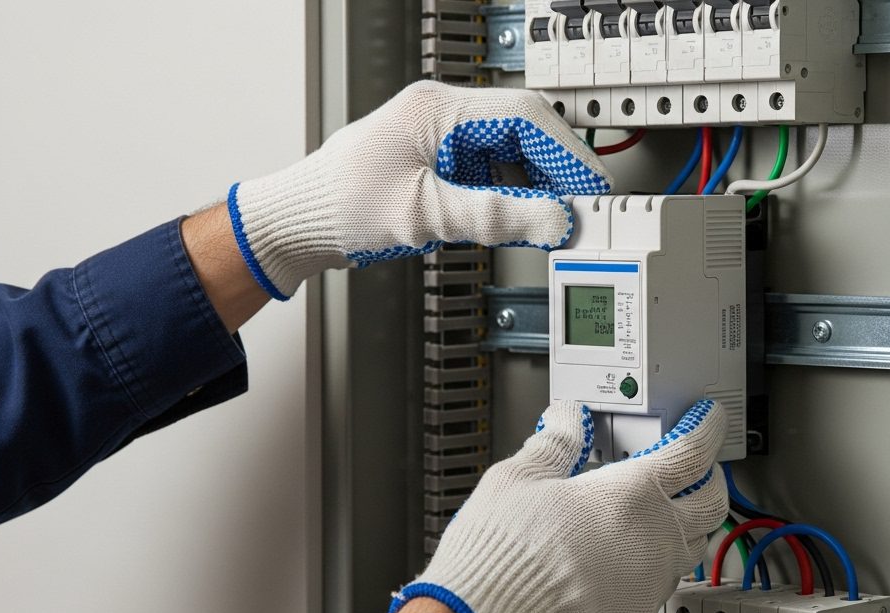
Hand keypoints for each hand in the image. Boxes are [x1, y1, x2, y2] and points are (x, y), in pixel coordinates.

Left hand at [227, 81, 612, 299]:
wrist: (298, 224)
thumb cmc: (339, 207)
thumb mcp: (426, 216)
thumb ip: (496, 217)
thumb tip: (554, 219)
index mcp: (438, 110)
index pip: (526, 116)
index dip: (567, 153)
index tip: (590, 188)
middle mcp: (442, 115)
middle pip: (526, 130)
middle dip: (559, 170)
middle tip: (584, 209)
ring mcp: (442, 138)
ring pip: (513, 153)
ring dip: (538, 186)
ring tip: (555, 222)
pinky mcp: (439, 163)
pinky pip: (493, 173)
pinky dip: (514, 197)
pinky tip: (522, 221)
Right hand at [390, 399, 727, 612]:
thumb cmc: (505, 552)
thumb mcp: (519, 478)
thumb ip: (555, 446)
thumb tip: (567, 421)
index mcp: (634, 493)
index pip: (693, 451)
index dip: (707, 430)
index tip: (708, 422)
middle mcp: (656, 539)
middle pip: (714, 503)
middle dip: (711, 481)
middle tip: (698, 471)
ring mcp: (650, 586)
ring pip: (691, 551)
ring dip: (685, 529)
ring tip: (661, 519)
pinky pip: (656, 593)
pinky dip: (647, 574)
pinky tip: (621, 570)